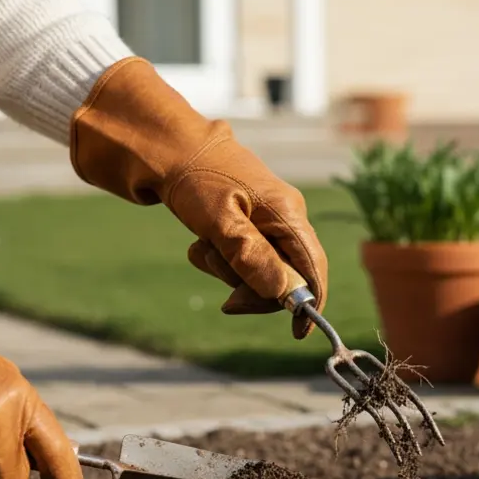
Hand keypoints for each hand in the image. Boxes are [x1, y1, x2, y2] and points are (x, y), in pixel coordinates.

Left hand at [70, 57, 328, 338]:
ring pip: (259, 267)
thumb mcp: (219, 222)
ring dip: (228, 270)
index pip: (314, 267)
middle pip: (285, 273)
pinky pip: (241, 254)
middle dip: (253, 287)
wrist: (164, 144)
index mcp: (286, 212)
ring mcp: (264, 217)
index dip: (310, 303)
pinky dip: (220, 257)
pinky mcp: (245, 219)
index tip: (296, 333)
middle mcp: (283, 215)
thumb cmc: (193, 177)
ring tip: (201, 248)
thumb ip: (252, 258)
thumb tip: (284, 293)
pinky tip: (200, 241)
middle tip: (225, 300)